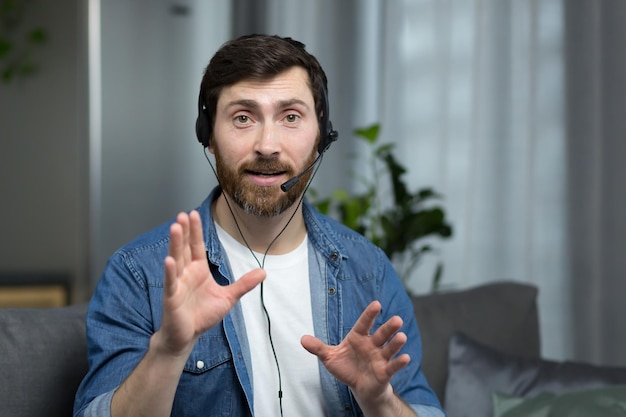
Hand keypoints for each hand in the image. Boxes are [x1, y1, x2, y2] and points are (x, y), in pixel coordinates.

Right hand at [157, 210, 264, 356]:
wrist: (188, 336)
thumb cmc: (203, 315)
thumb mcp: (228, 297)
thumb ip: (244, 284)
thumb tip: (263, 272)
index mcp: (198, 270)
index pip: (196, 246)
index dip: (195, 231)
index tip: (194, 214)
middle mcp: (185, 273)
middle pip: (184, 248)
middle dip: (184, 231)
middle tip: (183, 214)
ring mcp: (177, 284)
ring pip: (176, 261)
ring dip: (175, 244)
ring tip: (175, 228)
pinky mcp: (171, 298)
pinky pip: (170, 283)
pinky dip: (169, 272)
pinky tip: (168, 260)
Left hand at [301, 301, 409, 406]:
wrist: (358, 386)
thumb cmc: (347, 367)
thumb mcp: (330, 357)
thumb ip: (318, 348)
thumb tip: (302, 339)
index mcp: (358, 338)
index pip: (364, 324)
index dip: (370, 315)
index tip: (377, 304)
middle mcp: (371, 345)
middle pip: (381, 334)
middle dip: (388, 327)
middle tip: (397, 319)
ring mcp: (379, 358)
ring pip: (389, 348)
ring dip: (395, 343)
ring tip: (401, 336)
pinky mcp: (384, 372)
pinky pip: (392, 366)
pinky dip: (399, 362)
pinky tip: (406, 358)